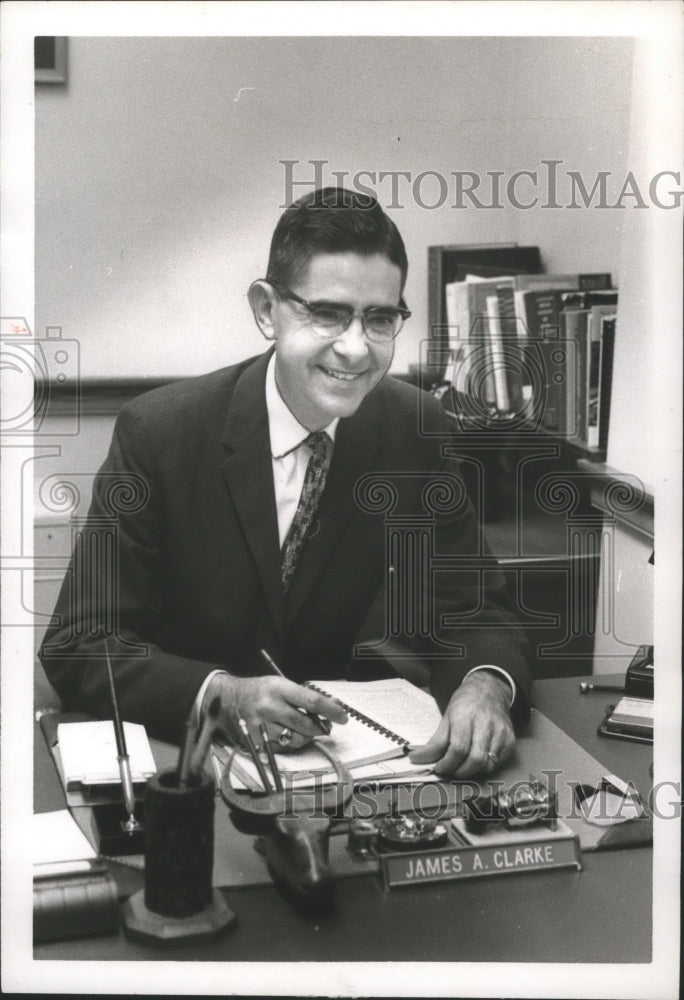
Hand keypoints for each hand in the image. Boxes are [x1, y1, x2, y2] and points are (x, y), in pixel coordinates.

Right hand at [203, 673, 346, 751]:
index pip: (312, 701)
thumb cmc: (259, 691)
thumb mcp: (280, 685)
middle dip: (321, 728)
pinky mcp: (256, 741)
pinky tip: (288, 734)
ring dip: (306, 737)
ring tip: (304, 729)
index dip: (331, 710)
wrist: (227, 700)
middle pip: (306, 724)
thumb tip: (331, 709)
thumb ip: (304, 697)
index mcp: (278, 688)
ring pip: (296, 739)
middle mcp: (269, 707)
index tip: (343, 717)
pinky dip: (291, 743)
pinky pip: (283, 748)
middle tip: (325, 726)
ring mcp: (262, 726)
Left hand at [409, 671, 514, 777]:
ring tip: (460, 766)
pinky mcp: (510, 739)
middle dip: (459, 771)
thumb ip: (435, 741)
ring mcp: (501, 732)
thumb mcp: (446, 717)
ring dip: (471, 771)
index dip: (447, 763)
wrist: (489, 690)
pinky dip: (484, 767)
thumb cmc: (466, 703)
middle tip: (449, 770)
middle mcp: (486, 724)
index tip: (438, 768)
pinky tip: (475, 760)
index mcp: (466, 716)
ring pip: (488, 764)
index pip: (458, 748)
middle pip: (475, 759)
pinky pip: (497, 762)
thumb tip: (418, 759)